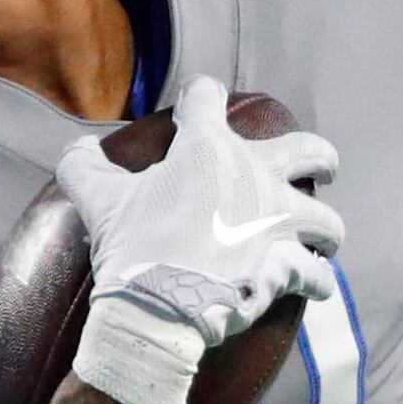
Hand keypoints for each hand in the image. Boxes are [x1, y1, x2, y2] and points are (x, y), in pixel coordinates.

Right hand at [49, 78, 343, 403]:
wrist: (157, 307)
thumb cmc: (131, 248)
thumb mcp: (98, 200)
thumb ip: (84, 167)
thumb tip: (77, 151)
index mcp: (207, 150)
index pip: (207, 98)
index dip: (198, 96)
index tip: (196, 103)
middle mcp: (256, 178)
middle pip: (308, 151)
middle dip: (318, 158)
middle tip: (321, 167)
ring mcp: (278, 223)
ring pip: (325, 220)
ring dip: (324, 230)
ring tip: (322, 239)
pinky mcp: (287, 268)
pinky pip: (316, 275)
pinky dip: (316, 281)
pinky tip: (316, 284)